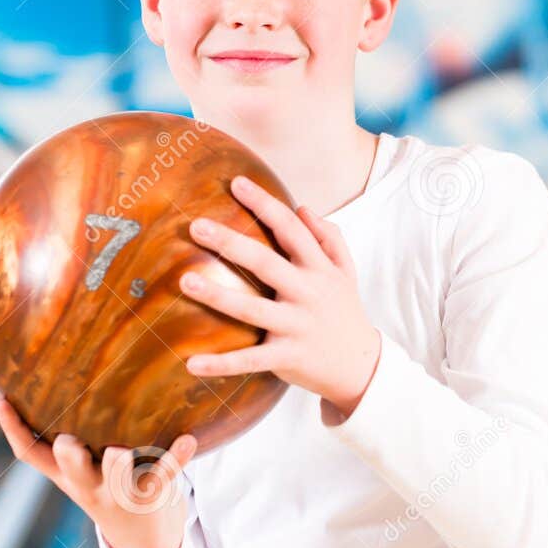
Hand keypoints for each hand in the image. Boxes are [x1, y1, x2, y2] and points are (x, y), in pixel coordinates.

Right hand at [0, 396, 196, 547]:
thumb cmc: (110, 492)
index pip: (31, 454)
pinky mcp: (152, 496)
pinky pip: (165, 474)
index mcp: (68, 476)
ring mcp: (120, 494)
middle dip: (69, 455)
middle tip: (68, 441)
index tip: (0, 400)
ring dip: (117, 464)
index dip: (13, 430)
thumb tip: (61, 388)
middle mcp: (89, 486)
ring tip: (121, 451)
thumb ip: (71, 446)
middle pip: (70, 469)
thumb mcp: (84, 475)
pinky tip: (188, 439)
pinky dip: (177, 457)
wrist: (144, 543)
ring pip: (116, 477)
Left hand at [178, 175, 381, 421]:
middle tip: (196, 226)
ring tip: (185, 280)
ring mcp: (297, 326)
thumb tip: (304, 208)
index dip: (265, 204)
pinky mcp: (287, 356)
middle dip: (231, 242)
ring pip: (252, 309)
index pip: (290, 228)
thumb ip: (329, 238)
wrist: (361, 366)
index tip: (237, 182)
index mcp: (318, 268)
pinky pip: (250, 360)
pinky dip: (221, 364)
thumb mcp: (345, 272)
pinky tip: (191, 362)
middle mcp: (308, 293)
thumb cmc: (344, 312)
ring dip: (217, 296)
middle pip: (265, 263)